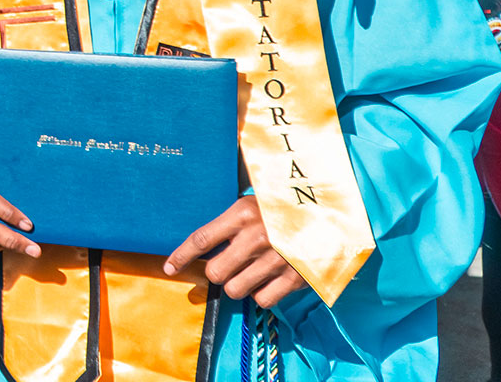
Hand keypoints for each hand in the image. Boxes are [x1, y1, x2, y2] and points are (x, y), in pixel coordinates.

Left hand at [164, 197, 307, 306]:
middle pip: (215, 272)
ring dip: (238, 284)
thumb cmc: (285, 207)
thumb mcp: (254, 201)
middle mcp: (256, 237)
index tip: (169, 267)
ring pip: (235, 289)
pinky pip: (262, 300)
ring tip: (251, 272)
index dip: (181, 256)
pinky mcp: (295, 277)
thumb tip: (202, 243)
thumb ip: (229, 221)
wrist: (331, 212)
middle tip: (228, 265)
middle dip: (217, 272)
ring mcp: (276, 259)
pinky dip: (261, 295)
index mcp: (241, 214)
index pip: (200, 240)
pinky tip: (268, 280)